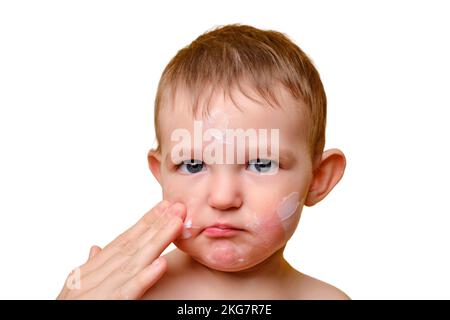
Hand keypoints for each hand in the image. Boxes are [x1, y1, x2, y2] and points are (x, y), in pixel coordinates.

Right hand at [57, 200, 185, 298]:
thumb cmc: (71, 309)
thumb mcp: (76, 289)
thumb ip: (90, 267)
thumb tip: (95, 247)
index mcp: (91, 270)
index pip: (123, 242)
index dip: (145, 223)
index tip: (164, 207)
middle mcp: (95, 276)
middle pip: (132, 245)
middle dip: (157, 224)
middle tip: (178, 206)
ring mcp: (101, 290)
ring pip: (134, 261)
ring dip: (157, 240)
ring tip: (177, 223)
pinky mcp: (108, 305)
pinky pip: (129, 291)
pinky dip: (145, 277)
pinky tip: (162, 264)